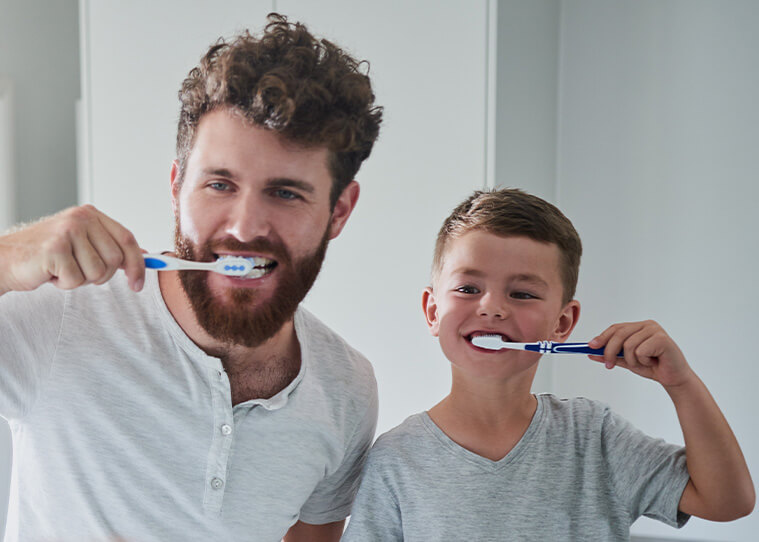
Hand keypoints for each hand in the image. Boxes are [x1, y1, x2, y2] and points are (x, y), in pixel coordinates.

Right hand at [0, 205, 145, 293]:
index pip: (127, 239)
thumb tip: (145, 257)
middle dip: (100, 275)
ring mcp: (67, 231)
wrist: (6, 259)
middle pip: (115, 259)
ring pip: (97, 272)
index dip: (138, 264)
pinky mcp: (54, 249)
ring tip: (62, 269)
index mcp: (90, 214)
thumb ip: (110, 247)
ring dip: (81, 279)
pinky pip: (76, 280)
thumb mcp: (82, 244)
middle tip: (79, 270)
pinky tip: (51, 273)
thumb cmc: (46, 254)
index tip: (138, 283)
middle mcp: (80, 218)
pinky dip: (64, 284)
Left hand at [588, 320, 694, 388]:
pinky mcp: (662, 338)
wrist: (673, 378)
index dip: (602, 337)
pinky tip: (653, 362)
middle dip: (610, 351)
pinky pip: (640, 351)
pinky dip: (643, 361)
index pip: (616, 328)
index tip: (591, 347)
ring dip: (632, 360)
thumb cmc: (653, 366)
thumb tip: (591, 353)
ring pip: (628, 345)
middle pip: (619, 334)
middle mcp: (647, 325)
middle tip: (609, 365)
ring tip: (643, 363)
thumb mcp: (627, 361)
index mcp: (638, 327)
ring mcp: (655, 330)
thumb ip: (611, 356)